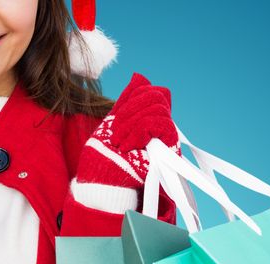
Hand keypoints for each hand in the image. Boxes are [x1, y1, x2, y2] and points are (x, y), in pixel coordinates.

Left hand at [70, 73, 179, 212]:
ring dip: (132, 124)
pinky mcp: (168, 151)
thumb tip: (139, 77)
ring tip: (120, 142)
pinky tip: (127, 146)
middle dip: (132, 110)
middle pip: (158, 96)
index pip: (155, 92)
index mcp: (148, 119)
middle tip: (116, 132)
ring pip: (158, 109)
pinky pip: (160, 125)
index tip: (118, 116)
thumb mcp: (112, 121)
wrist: (101, 179)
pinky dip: (139, 132)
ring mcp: (165, 139)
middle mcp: (160, 128)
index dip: (137, 96)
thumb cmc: (103, 156)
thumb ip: (127, 101)